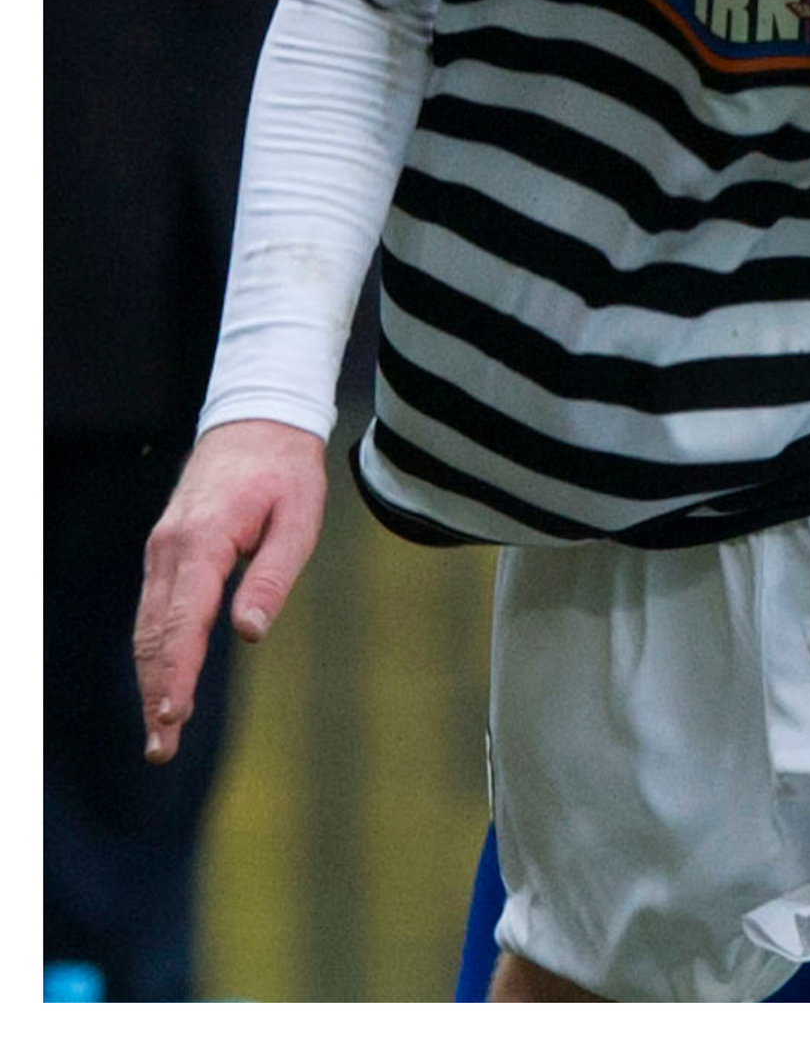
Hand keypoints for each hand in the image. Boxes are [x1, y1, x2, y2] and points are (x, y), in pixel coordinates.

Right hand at [134, 418, 327, 762]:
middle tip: (160, 750)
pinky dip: (154, 652)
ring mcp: (161, 552)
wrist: (256, 422)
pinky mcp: (166, 553)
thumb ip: (272, 575)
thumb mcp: (299, 518)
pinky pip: (154, 611)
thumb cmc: (286, 471)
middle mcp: (170, 551)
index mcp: (201, 543)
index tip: (172, 718)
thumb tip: (250, 633)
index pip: (181, 623)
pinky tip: (162, 685)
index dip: (176, 675)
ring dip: (151, 680)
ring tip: (160, 733)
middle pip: (154, 636)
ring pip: (148, 628)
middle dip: (156, 694)